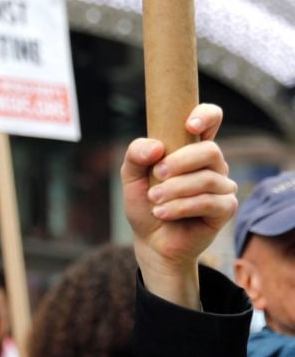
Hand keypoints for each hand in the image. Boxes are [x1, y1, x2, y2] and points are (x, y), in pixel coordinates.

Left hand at [121, 103, 237, 304]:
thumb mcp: (131, 176)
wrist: (151, 241)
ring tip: (153, 200)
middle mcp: (212, 165)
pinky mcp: (225, 209)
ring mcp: (222, 186)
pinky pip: (209, 202)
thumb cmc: (145, 204)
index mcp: (191, 148)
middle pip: (210, 150)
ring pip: (207, 179)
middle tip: (156, 176)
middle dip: (179, 162)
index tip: (189, 125)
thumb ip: (136, 155)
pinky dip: (181, 207)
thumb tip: (157, 146)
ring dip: (175, 189)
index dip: (206, 115)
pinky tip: (162, 213)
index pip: (211, 119)